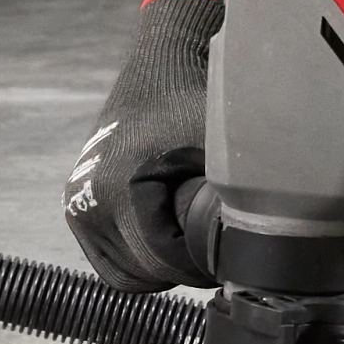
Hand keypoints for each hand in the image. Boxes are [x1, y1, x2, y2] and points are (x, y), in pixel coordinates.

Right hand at [65, 0, 219, 289]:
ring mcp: (77, 205)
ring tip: (195, 234)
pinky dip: (142, 261)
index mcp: (118, 188)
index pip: (165, 261)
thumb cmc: (197, 105)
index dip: (204, 263)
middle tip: (219, 244)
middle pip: (147, 271)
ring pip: (131, 273)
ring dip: (165, 265)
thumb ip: (242, 195)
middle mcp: (86, 200)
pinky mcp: (76, 207)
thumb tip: (267, 243)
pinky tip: (170, 238)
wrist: (159, 70)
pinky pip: (113, 264)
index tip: (230, 246)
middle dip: (187, 265)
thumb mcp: (224, 147)